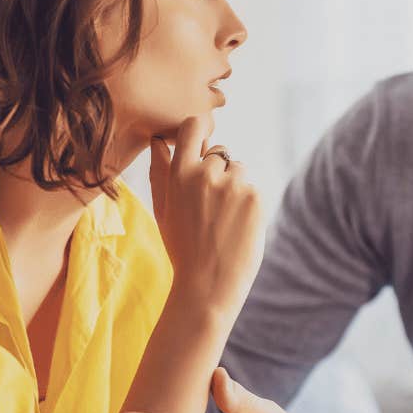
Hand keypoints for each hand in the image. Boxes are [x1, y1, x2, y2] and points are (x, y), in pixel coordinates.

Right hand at [148, 112, 262, 317]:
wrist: (207, 285)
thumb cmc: (182, 248)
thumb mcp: (163, 210)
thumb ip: (160, 172)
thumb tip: (157, 141)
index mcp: (180, 173)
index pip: (193, 127)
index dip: (199, 132)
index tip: (200, 144)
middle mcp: (207, 173)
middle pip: (220, 153)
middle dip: (218, 172)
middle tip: (211, 208)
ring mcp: (233, 185)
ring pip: (239, 171)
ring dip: (235, 187)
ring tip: (224, 220)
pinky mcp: (255, 198)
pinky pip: (253, 189)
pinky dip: (249, 205)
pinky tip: (237, 227)